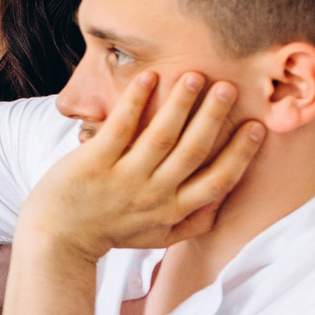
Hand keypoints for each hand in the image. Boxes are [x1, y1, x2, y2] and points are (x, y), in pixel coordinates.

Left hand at [17, 71, 264, 260]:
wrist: (57, 238)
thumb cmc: (111, 232)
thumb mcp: (157, 237)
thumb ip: (192, 223)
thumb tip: (224, 204)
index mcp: (173, 210)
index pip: (218, 180)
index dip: (240, 154)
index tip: (257, 126)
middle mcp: (153, 195)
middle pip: (193, 151)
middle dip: (214, 118)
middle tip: (229, 87)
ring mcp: (124, 178)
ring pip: (161, 136)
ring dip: (180, 104)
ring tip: (195, 76)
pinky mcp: (94, 163)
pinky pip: (120, 128)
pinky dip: (135, 102)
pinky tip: (149, 78)